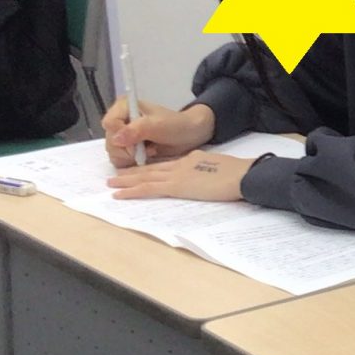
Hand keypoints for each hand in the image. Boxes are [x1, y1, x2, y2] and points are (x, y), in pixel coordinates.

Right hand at [103, 98, 214, 165]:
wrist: (188, 135)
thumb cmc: (175, 125)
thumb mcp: (158, 125)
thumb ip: (136, 130)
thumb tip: (116, 139)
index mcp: (124, 106)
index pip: (109, 123)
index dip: (120, 135)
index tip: (136, 141)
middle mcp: (119, 120)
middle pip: (109, 140)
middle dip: (127, 149)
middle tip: (146, 148)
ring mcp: (121, 135)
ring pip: (113, 152)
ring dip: (131, 156)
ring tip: (148, 150)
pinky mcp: (126, 149)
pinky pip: (119, 160)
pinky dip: (132, 162)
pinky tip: (146, 156)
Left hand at [106, 152, 247, 202]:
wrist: (242, 174)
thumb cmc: (237, 174)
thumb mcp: (219, 168)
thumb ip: (207, 172)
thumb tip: (202, 178)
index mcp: (191, 160)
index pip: (165, 165)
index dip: (150, 168)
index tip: (140, 171)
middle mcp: (180, 165)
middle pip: (151, 169)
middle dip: (133, 173)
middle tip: (116, 176)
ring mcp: (177, 174)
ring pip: (145, 176)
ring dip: (127, 180)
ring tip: (112, 184)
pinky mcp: (176, 185)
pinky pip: (148, 188)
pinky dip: (132, 190)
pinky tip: (119, 194)